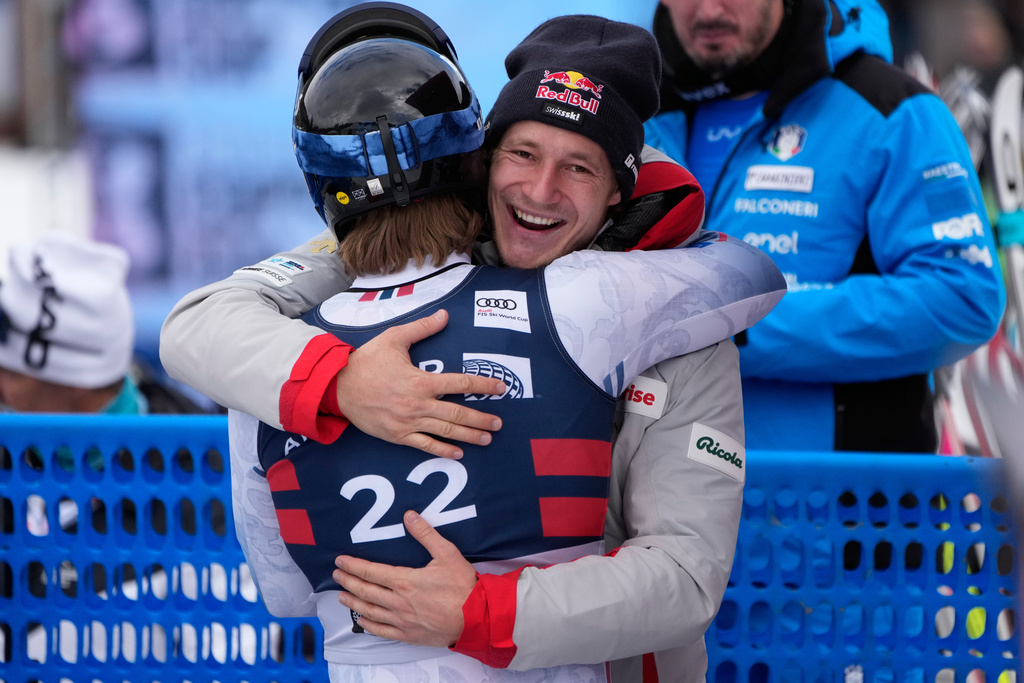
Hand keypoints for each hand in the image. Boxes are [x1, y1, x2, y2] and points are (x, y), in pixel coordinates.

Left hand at [334, 511, 476, 646]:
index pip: (370, 571)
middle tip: (336, 575)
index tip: (340, 561)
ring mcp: (402, 620)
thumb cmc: (462, 586)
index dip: (353, 565)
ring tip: (341, 595)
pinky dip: (368, 625)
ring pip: (370, 611)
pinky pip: (382, 631)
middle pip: (365, 590)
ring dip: (353, 602)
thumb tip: (409, 516)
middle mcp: (398, 602)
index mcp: (405, 581)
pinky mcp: (408, 634)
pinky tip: (361, 620)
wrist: (477, 618)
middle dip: (348, 581)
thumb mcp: (447, 553)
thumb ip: (426, 534)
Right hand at [335, 309, 503, 458]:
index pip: (460, 382)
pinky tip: (459, 453)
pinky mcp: (398, 436)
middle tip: (499, 423)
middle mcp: (418, 404)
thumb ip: (422, 328)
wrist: (338, 387)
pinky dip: (443, 450)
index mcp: (420, 381)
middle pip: (457, 412)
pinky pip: (424, 446)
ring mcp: (408, 423)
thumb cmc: (367, 361)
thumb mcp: (394, 339)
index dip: (483, 384)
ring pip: (445, 431)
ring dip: (469, 435)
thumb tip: (444, 315)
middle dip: (481, 418)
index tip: (500, 387)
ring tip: (488, 438)